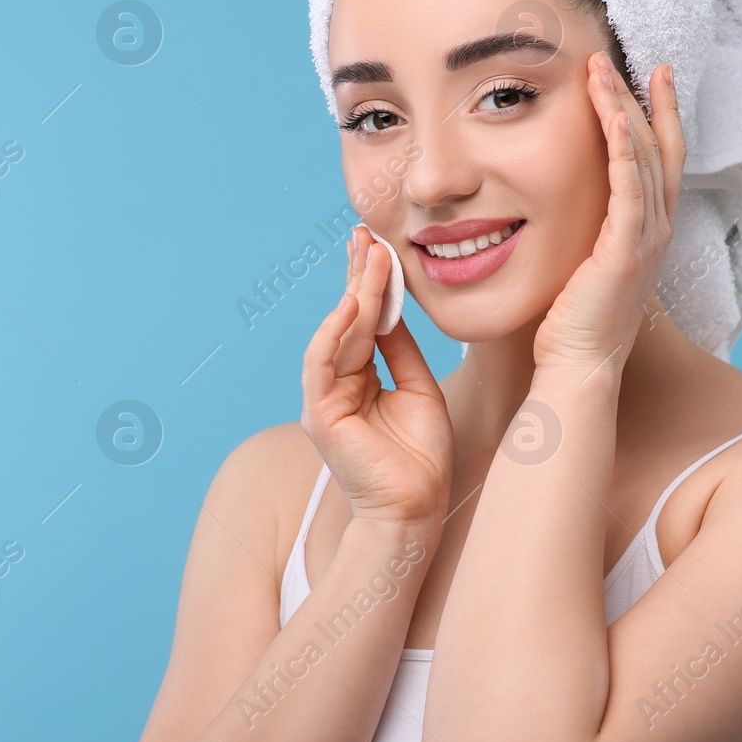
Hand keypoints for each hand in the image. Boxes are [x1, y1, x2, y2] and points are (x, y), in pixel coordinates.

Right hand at [302, 225, 453, 526]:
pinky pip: (322, 363)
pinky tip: (354, 305)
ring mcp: (325, 397)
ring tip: (370, 256)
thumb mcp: (418, 387)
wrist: (417, 507)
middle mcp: (338, 382)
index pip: (364, 319)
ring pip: (339, 333)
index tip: (379, 243)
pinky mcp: (320, 414)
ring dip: (354, 291)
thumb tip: (394, 307)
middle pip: (348, 317)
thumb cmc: (421, 456)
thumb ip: (401, 348)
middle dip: (357, 274)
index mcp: (360, 376)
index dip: (370, 281)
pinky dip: (335, 332)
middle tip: (367, 233)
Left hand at [533, 57, 686, 377]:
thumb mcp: (582, 259)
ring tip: (605, 71)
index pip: (663, 158)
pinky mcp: (625, 252)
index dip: (663, 114)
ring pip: (644, 159)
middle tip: (626, 58)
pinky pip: (629, 190)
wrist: (578, 366)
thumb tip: (556, 198)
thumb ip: (584, 226)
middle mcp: (657, 230)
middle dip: (643, 100)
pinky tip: (615, 120)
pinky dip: (624, 152)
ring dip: (625, 111)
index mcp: (648, 230)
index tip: (654, 75)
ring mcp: (646, 240)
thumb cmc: (571, 320)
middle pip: (658, 148)